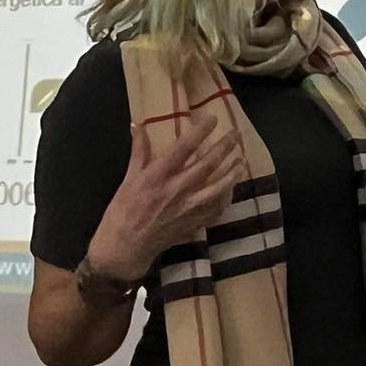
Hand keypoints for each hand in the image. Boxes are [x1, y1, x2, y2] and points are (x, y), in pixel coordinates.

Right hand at [87, 114, 239, 278]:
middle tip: (236, 134)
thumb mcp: (128, 177)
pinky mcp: (193, 223)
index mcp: (158, 176)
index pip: (184, 148)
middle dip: (224, 147)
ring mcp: (187, 208)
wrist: (124, 246)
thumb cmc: (123, 210)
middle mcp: (176, 190)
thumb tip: (137, 124)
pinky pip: (215, 209)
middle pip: (207, 165)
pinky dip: (225, 198)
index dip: (200, 131)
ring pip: (217, 188)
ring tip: (241, 161)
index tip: (212, 118)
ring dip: (232, 173)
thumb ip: (139, 150)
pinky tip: (231, 189)